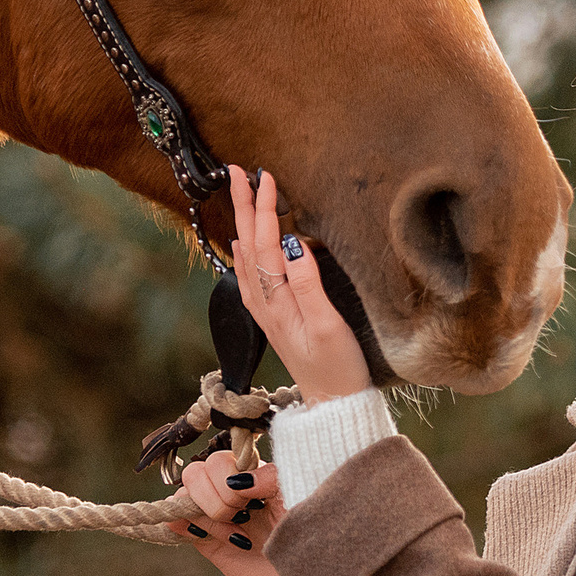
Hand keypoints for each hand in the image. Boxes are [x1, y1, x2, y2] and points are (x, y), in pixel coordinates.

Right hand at [179, 449, 287, 575]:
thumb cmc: (302, 530)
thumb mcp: (295, 496)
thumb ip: (269, 478)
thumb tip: (237, 481)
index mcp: (248, 472)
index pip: (217, 460)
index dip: (227, 480)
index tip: (251, 500)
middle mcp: (225, 489)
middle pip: (195, 473)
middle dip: (217, 500)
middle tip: (243, 517)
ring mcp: (211, 512)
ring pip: (181, 496)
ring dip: (208, 517)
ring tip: (235, 533)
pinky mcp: (201, 538)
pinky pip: (173, 521)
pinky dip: (184, 526)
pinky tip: (212, 538)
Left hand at [227, 164, 371, 405]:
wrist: (333, 405)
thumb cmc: (337, 368)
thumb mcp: (328, 326)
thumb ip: (308, 284)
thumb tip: (293, 243)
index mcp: (276, 301)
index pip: (266, 243)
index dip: (265, 208)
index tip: (265, 177)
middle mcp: (264, 303)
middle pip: (248, 245)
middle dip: (244, 206)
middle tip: (238, 171)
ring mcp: (266, 310)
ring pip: (247, 256)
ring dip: (244, 223)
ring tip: (241, 194)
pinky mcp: (274, 316)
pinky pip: (252, 274)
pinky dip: (248, 250)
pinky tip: (246, 242)